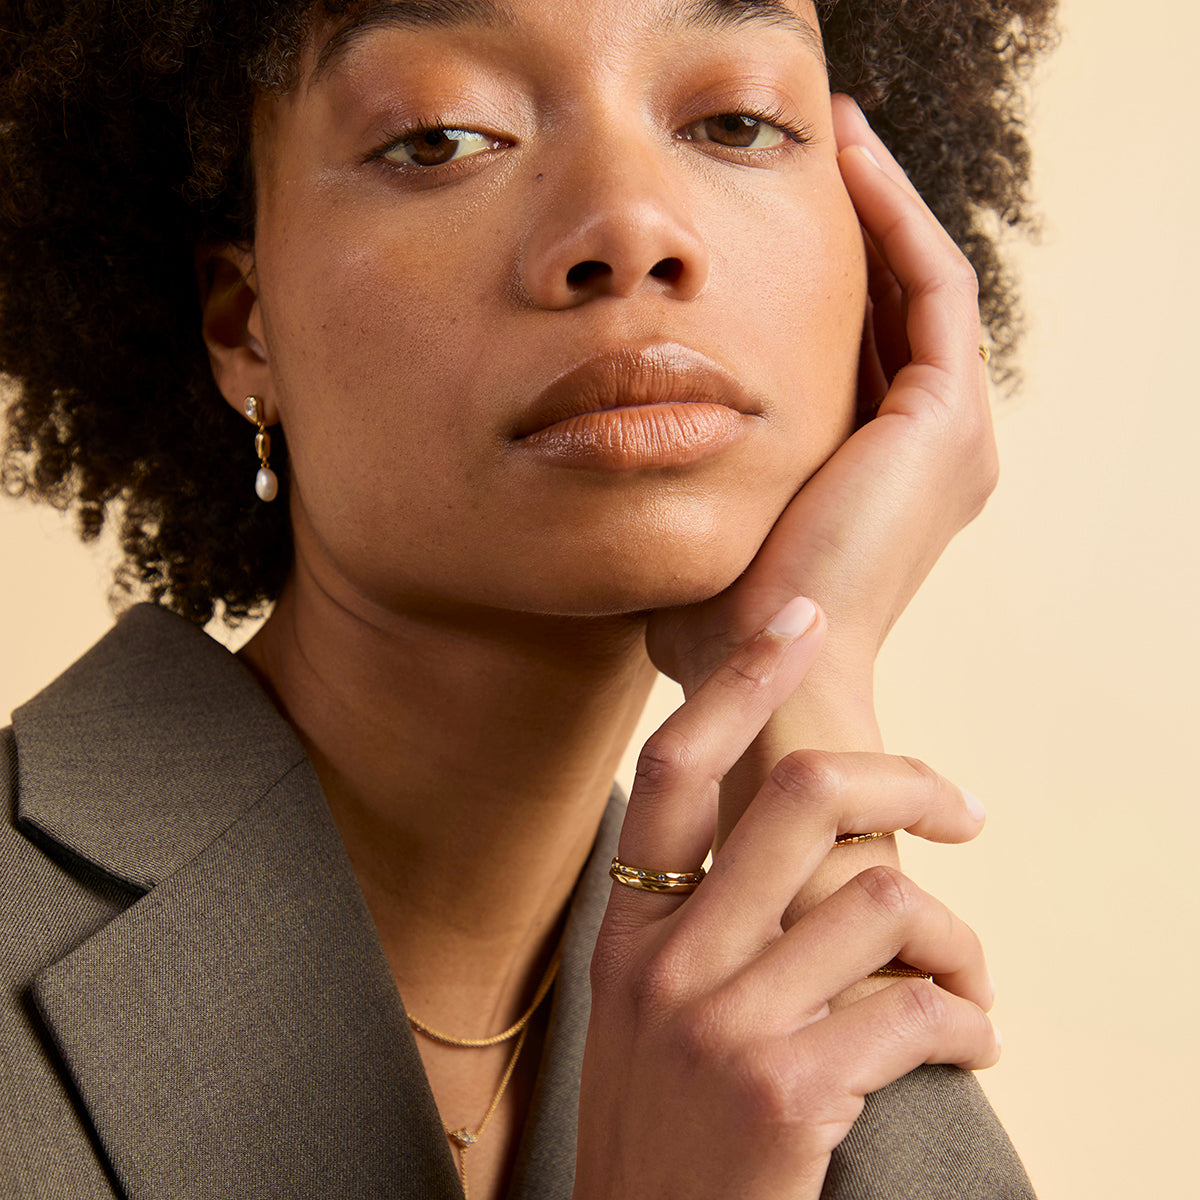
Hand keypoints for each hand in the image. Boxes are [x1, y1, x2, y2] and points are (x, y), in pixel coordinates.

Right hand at [576, 600, 997, 1199]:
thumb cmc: (664, 1129)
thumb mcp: (648, 1011)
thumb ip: (698, 925)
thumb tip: (801, 848)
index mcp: (628, 930)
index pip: (676, 767)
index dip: (740, 681)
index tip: (799, 621)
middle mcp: (668, 959)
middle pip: (803, 797)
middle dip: (911, 783)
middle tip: (965, 809)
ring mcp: (722, 1021)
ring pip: (885, 901)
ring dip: (959, 941)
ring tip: (965, 981)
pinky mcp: (787, 1088)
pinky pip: (919, 1007)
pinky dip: (969, 1020)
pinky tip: (969, 1044)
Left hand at [646, 96, 996, 725]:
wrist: (759, 673)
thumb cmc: (719, 622)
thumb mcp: (710, 525)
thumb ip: (701, 473)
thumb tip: (627, 432)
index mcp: (884, 478)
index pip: (863, 351)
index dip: (823, 281)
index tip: (765, 222)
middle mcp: (932, 451)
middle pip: (896, 309)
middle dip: (856, 229)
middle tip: (809, 154)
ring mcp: (950, 434)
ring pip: (922, 284)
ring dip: (882, 204)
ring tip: (835, 134)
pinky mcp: (945, 416)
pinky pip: (932, 285)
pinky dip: (897, 219)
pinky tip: (848, 163)